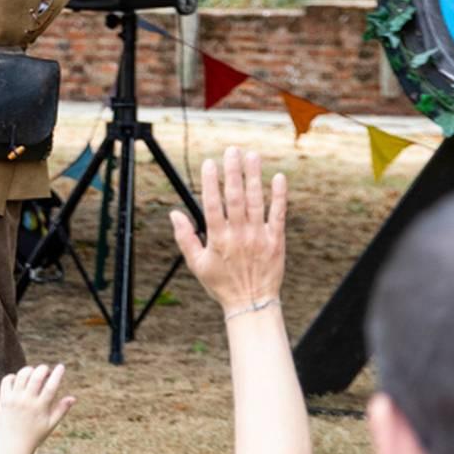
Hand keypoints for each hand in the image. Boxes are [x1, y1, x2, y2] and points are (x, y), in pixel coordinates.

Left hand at [0, 363, 75, 453]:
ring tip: (33, 374)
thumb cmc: (34, 436)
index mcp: (40, 408)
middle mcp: (27, 402)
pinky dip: (14, 376)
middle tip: (46, 370)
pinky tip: (19, 381)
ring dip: (29, 370)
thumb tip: (73, 398)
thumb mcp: (50, 425)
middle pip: (36, 377)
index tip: (61, 366)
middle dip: (43, 369)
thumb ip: (61, 410)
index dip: (57, 375)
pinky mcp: (3, 399)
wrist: (12, 446)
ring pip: (21, 375)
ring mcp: (14, 400)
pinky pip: (7, 380)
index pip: (51, 387)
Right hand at [171, 147, 287, 315]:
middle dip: (233, 172)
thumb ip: (185, 237)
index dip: (210, 183)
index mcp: (218, 239)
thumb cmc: (221, 284)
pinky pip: (278, 214)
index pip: (212, 204)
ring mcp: (259, 236)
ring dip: (254, 177)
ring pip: (256, 201)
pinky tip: (278, 178)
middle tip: (232, 150)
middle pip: (235, 197)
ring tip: (252, 156)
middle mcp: (239, 235)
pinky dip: (279, 196)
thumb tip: (174, 213)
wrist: (252, 302)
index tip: (209, 163)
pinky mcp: (276, 240)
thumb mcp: (196, 264)